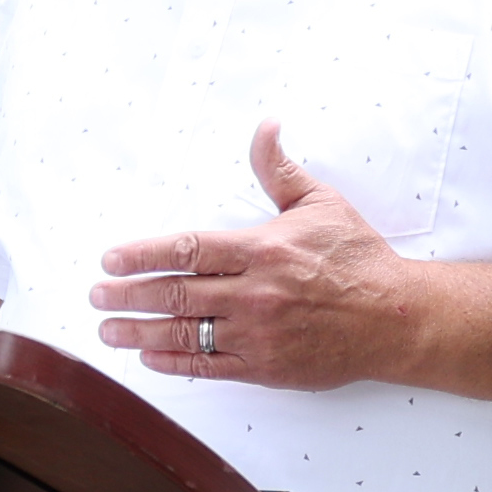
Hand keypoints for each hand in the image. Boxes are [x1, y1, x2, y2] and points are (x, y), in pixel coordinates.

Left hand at [90, 123, 417, 390]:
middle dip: (128, 294)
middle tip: (96, 295)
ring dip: (139, 332)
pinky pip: (209, 367)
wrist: (395, 318)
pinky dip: (174, 363)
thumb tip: (266, 125)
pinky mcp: (265, 366)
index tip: (111, 258)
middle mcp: (254, 293)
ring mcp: (257, 334)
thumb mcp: (320, 202)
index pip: (187, 249)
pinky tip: (148, 358)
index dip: (143, 254)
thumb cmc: (359, 258)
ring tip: (107, 329)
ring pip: (184, 334)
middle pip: (175, 293)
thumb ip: (280, 168)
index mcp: (262, 250)